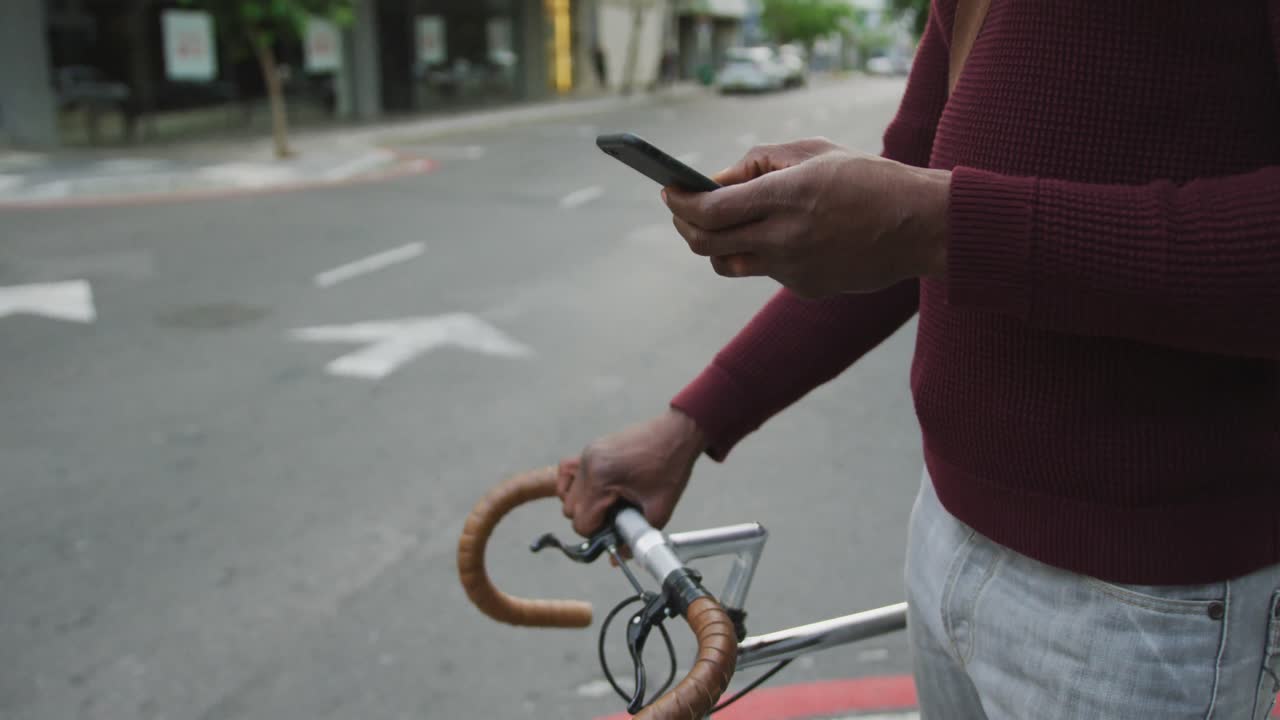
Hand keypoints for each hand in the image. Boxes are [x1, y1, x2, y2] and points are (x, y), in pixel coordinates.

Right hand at [557, 409, 707, 536]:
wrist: (677, 434)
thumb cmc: (671, 467)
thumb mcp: (658, 509)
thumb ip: (637, 537)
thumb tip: (618, 556)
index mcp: (601, 479)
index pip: (581, 522)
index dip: (598, 534)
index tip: (615, 531)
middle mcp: (588, 465)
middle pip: (570, 510)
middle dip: (590, 520)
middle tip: (615, 518)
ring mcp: (586, 454)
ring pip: (566, 493)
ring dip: (583, 504)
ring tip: (609, 503)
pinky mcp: (590, 449)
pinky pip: (567, 472)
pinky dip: (573, 485)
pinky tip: (594, 491)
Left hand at [665, 138, 950, 297]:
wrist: (921, 226)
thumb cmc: (868, 178)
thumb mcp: (813, 151)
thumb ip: (758, 162)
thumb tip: (714, 181)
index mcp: (786, 196)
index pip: (710, 211)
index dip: (679, 204)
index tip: (668, 191)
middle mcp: (785, 238)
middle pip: (705, 244)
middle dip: (683, 226)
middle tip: (679, 211)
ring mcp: (794, 269)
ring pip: (727, 264)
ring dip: (714, 245)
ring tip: (719, 224)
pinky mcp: (805, 289)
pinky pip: (766, 271)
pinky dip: (762, 253)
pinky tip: (786, 236)